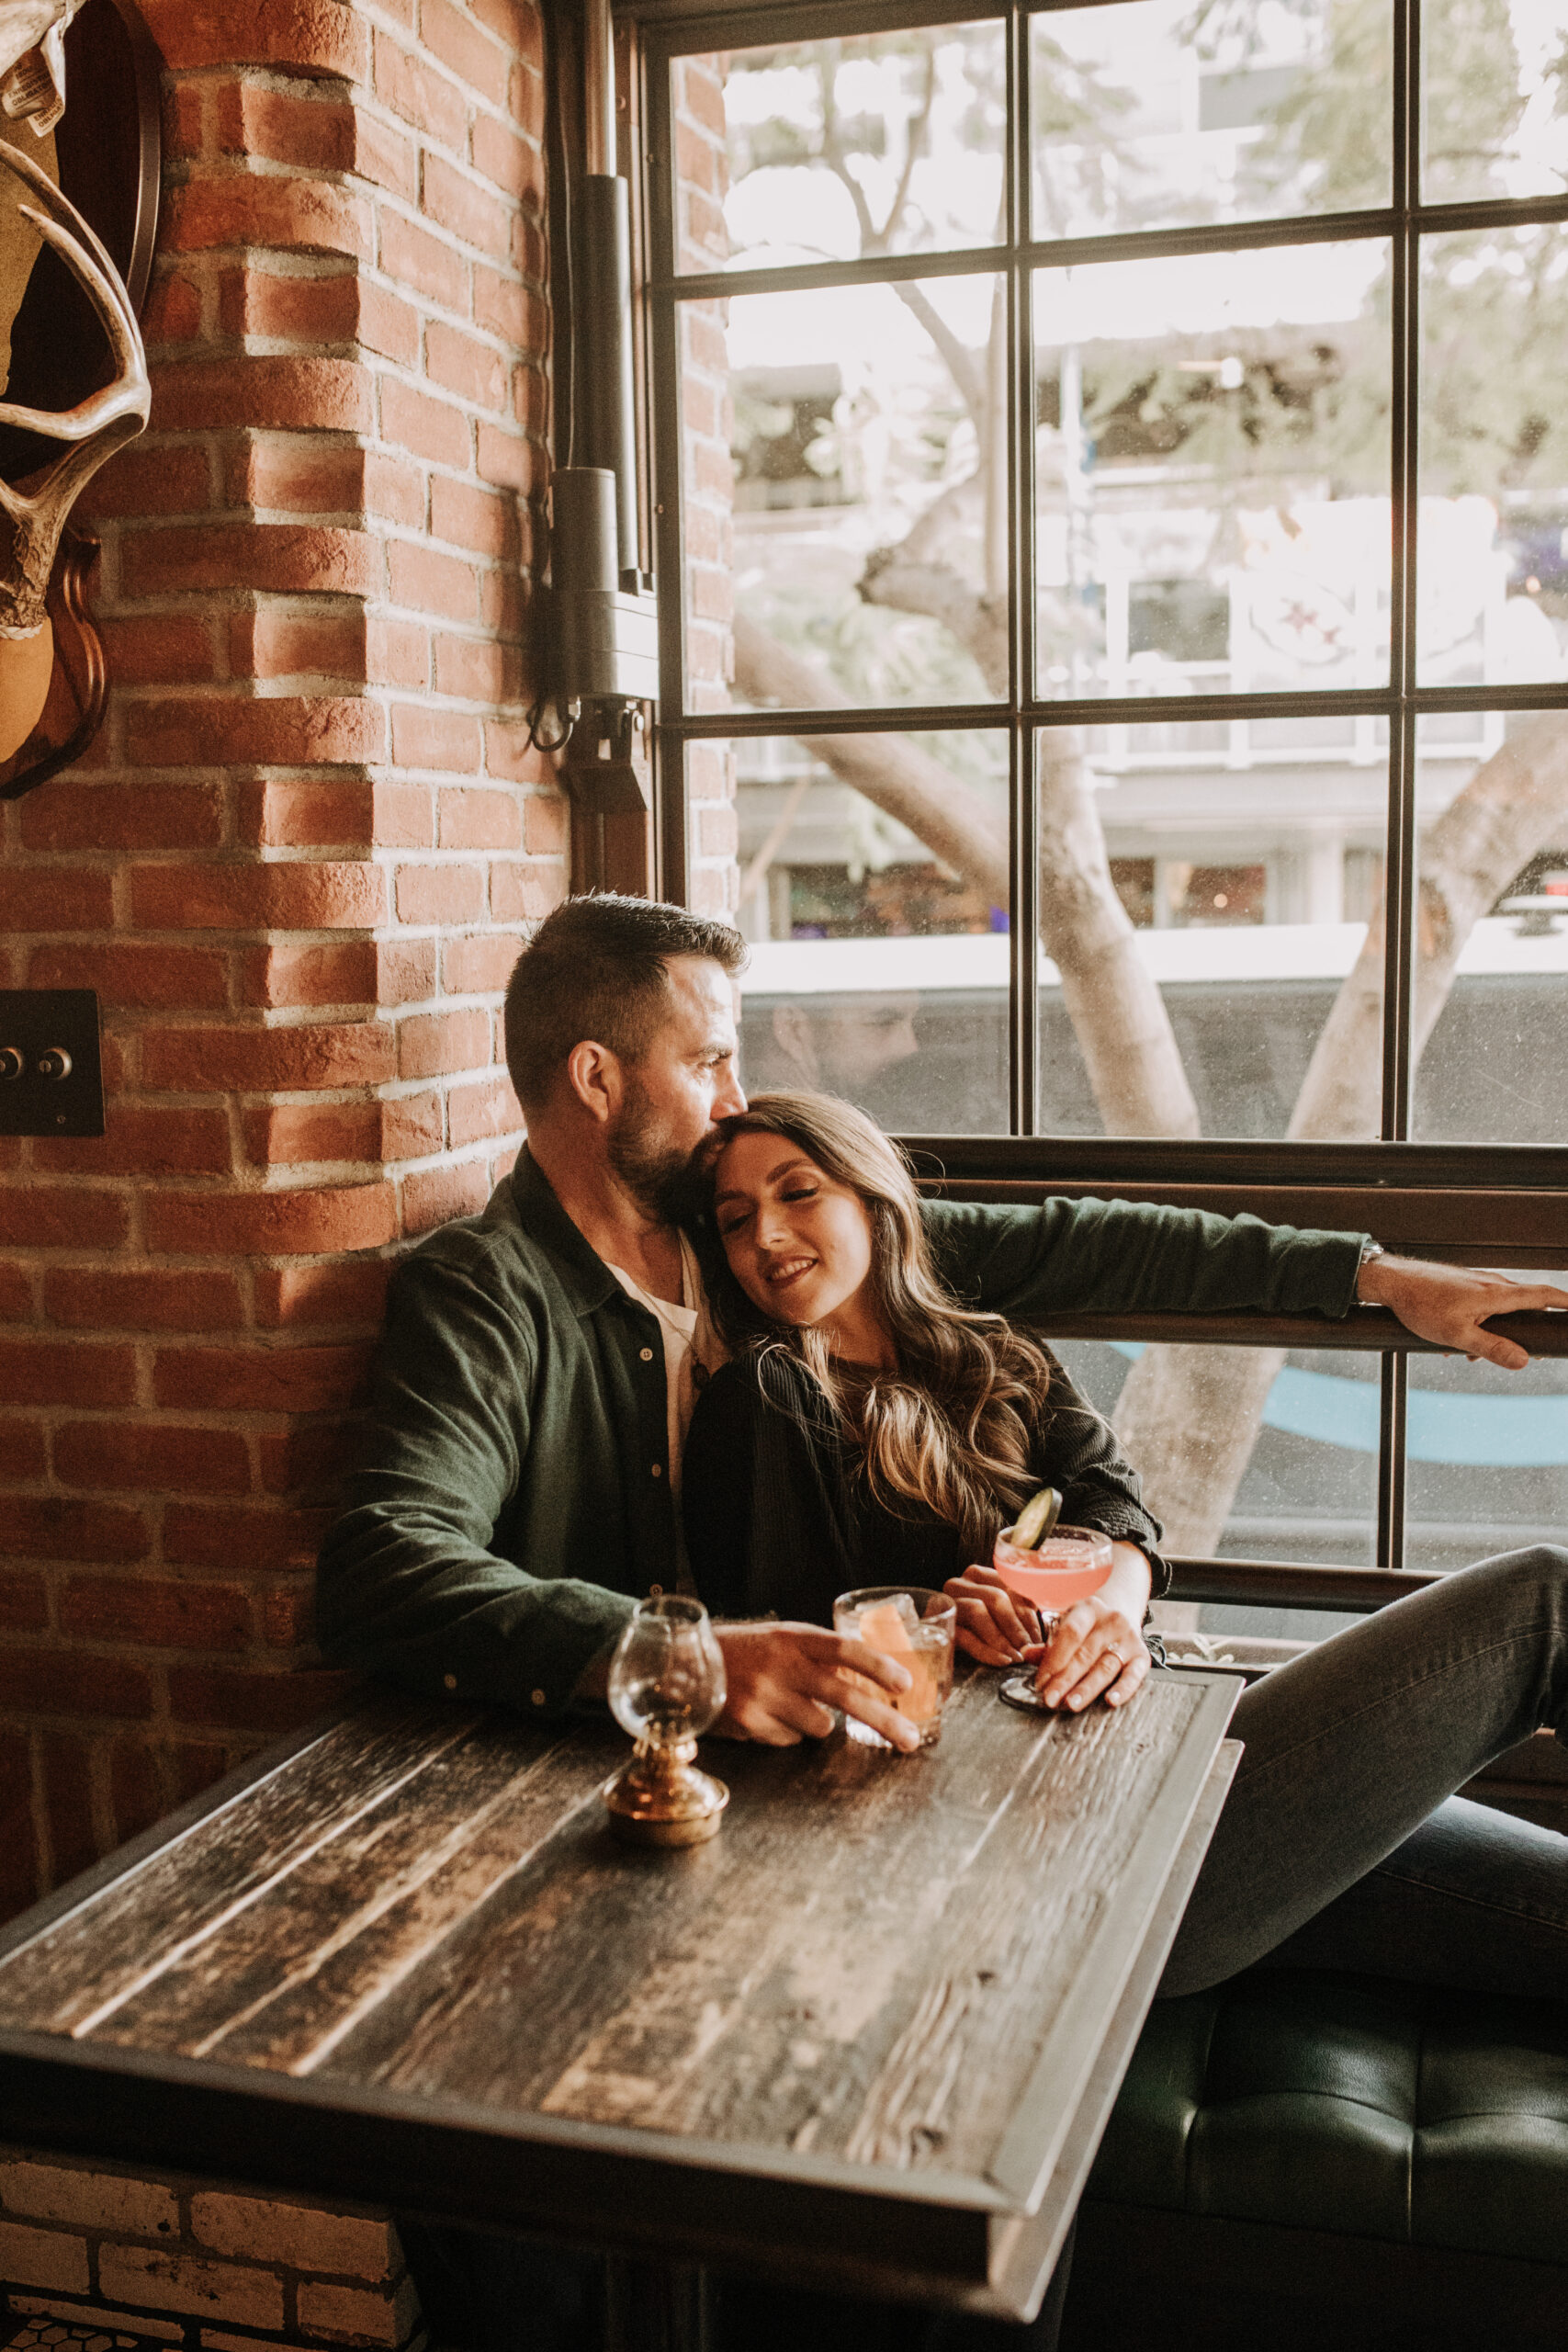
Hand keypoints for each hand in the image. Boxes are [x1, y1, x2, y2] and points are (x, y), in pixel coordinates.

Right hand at [713, 1621, 919, 1750]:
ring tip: (787, 1703)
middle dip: (884, 1720)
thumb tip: (872, 1678)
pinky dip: (786, 1731)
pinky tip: (764, 1714)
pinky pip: (791, 1739)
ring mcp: (764, 1697)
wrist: (687, 1665)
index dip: (878, 1666)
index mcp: (793, 1638)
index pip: (844, 1649)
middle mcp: (780, 1666)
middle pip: (844, 1696)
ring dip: (815, 1720)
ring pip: (821, 1726)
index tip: (905, 1684)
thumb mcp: (783, 1638)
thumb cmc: (747, 1652)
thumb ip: (820, 1654)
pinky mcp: (750, 1724)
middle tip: (909, 1739)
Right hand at [944, 1564, 1040, 1665]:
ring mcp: (948, 1602)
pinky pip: (964, 1636)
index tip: (1040, 1637)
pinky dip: (986, 1651)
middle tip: (1031, 1649)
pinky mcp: (941, 1624)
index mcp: (980, 1575)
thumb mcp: (998, 1614)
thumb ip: (1018, 1614)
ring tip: (1017, 1657)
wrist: (932, 1636)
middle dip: (1016, 1627)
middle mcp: (961, 1583)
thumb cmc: (975, 1626)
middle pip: (996, 1598)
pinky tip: (1002, 1661)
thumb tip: (1047, 1631)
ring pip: (978, 1611)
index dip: (1029, 1614)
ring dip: (1002, 1638)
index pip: (1010, 1588)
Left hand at [1033, 1594, 1149, 1712]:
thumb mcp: (1069, 1622)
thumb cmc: (1090, 1622)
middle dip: (1065, 1680)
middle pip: (1085, 1654)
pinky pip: (1135, 1674)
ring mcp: (1128, 1637)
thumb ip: (1050, 1642)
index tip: (1040, 1682)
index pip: (1069, 1634)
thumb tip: (1027, 1655)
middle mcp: (1111, 1621)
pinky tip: (1111, 1700)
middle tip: (1050, 1699)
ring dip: (1087, 1688)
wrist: (1124, 1607)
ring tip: (1071, 1704)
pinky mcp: (1143, 1655)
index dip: (1053, 1659)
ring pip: (1105, 1667)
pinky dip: (1124, 1688)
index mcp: (1088, 1609)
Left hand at [1357, 1255, 1567, 1369]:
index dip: (1565, 1304)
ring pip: (1500, 1310)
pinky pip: (1483, 1307)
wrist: (1391, 1282)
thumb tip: (1524, 1361)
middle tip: (1527, 1353)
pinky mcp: (1464, 1285)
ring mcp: (1478, 1282)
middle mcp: (1492, 1283)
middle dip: (1526, 1331)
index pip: (1543, 1296)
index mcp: (1496, 1293)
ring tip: (1470, 1355)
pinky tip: (1454, 1344)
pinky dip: (1478, 1326)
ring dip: (1495, 1333)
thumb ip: (1491, 1348)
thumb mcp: (1456, 1335)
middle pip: (1526, 1305)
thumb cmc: (1420, 1305)